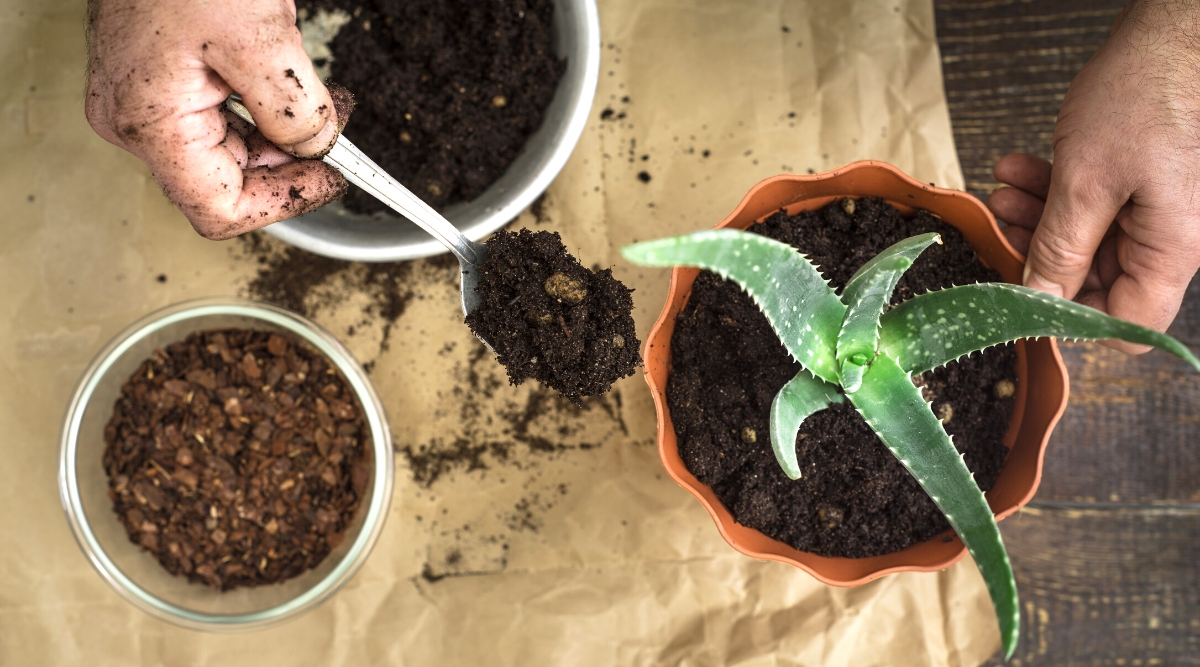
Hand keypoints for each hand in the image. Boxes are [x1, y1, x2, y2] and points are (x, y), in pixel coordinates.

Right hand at [85, 0, 350, 239]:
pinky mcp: (162, 81)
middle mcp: (138, 122)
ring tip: (320, 96)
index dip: (286, 200)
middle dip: (291, 163)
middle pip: (229, 183)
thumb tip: (319, 147)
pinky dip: (264, 109)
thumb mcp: (258, 35)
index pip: (220, 210)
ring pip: (231, 151)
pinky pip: (223, 117)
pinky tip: (286, 80)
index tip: (332, 176)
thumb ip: (295, 109)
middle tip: (339, 130)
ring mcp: (147, 101)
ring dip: (282, 135)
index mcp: (150, 123)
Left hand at [988, 0, 1199, 352]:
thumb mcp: (1086, 181)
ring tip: (1002, 193)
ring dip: (1040, 217)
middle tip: (1002, 229)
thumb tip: (1039, 298)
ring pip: (1089, 237)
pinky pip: (1096, 202)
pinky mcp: (1145, 181)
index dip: (1073, 318)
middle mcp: (1174, 235)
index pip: (1127, 322)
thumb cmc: (1147, 93)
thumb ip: (1061, 247)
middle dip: (1043, 254)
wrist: (1177, 28)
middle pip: (1101, 279)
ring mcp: (1160, 207)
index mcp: (1173, 248)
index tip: (1026, 296)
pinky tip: (1019, 170)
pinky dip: (1056, 190)